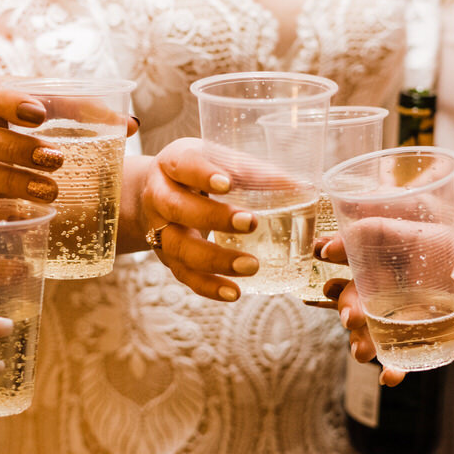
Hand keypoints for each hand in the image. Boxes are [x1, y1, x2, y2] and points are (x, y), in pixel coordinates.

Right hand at [132, 138, 261, 301]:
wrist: (153, 195)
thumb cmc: (197, 175)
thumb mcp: (216, 161)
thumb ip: (252, 172)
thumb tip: (301, 188)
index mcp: (172, 164)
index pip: (183, 165)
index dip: (202, 174)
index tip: (227, 183)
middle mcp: (160, 196)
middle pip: (178, 208)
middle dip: (214, 218)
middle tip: (251, 223)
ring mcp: (160, 231)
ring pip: (180, 247)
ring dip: (215, 259)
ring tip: (251, 266)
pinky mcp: (168, 258)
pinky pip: (185, 275)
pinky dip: (209, 286)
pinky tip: (234, 292)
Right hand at [328, 228, 453, 383]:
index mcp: (432, 245)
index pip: (382, 237)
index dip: (350, 241)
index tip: (325, 251)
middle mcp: (422, 277)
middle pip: (369, 284)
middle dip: (349, 298)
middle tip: (348, 314)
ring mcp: (429, 309)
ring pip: (381, 321)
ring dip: (363, 335)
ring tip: (360, 351)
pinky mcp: (443, 338)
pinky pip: (409, 352)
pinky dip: (395, 365)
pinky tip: (390, 377)